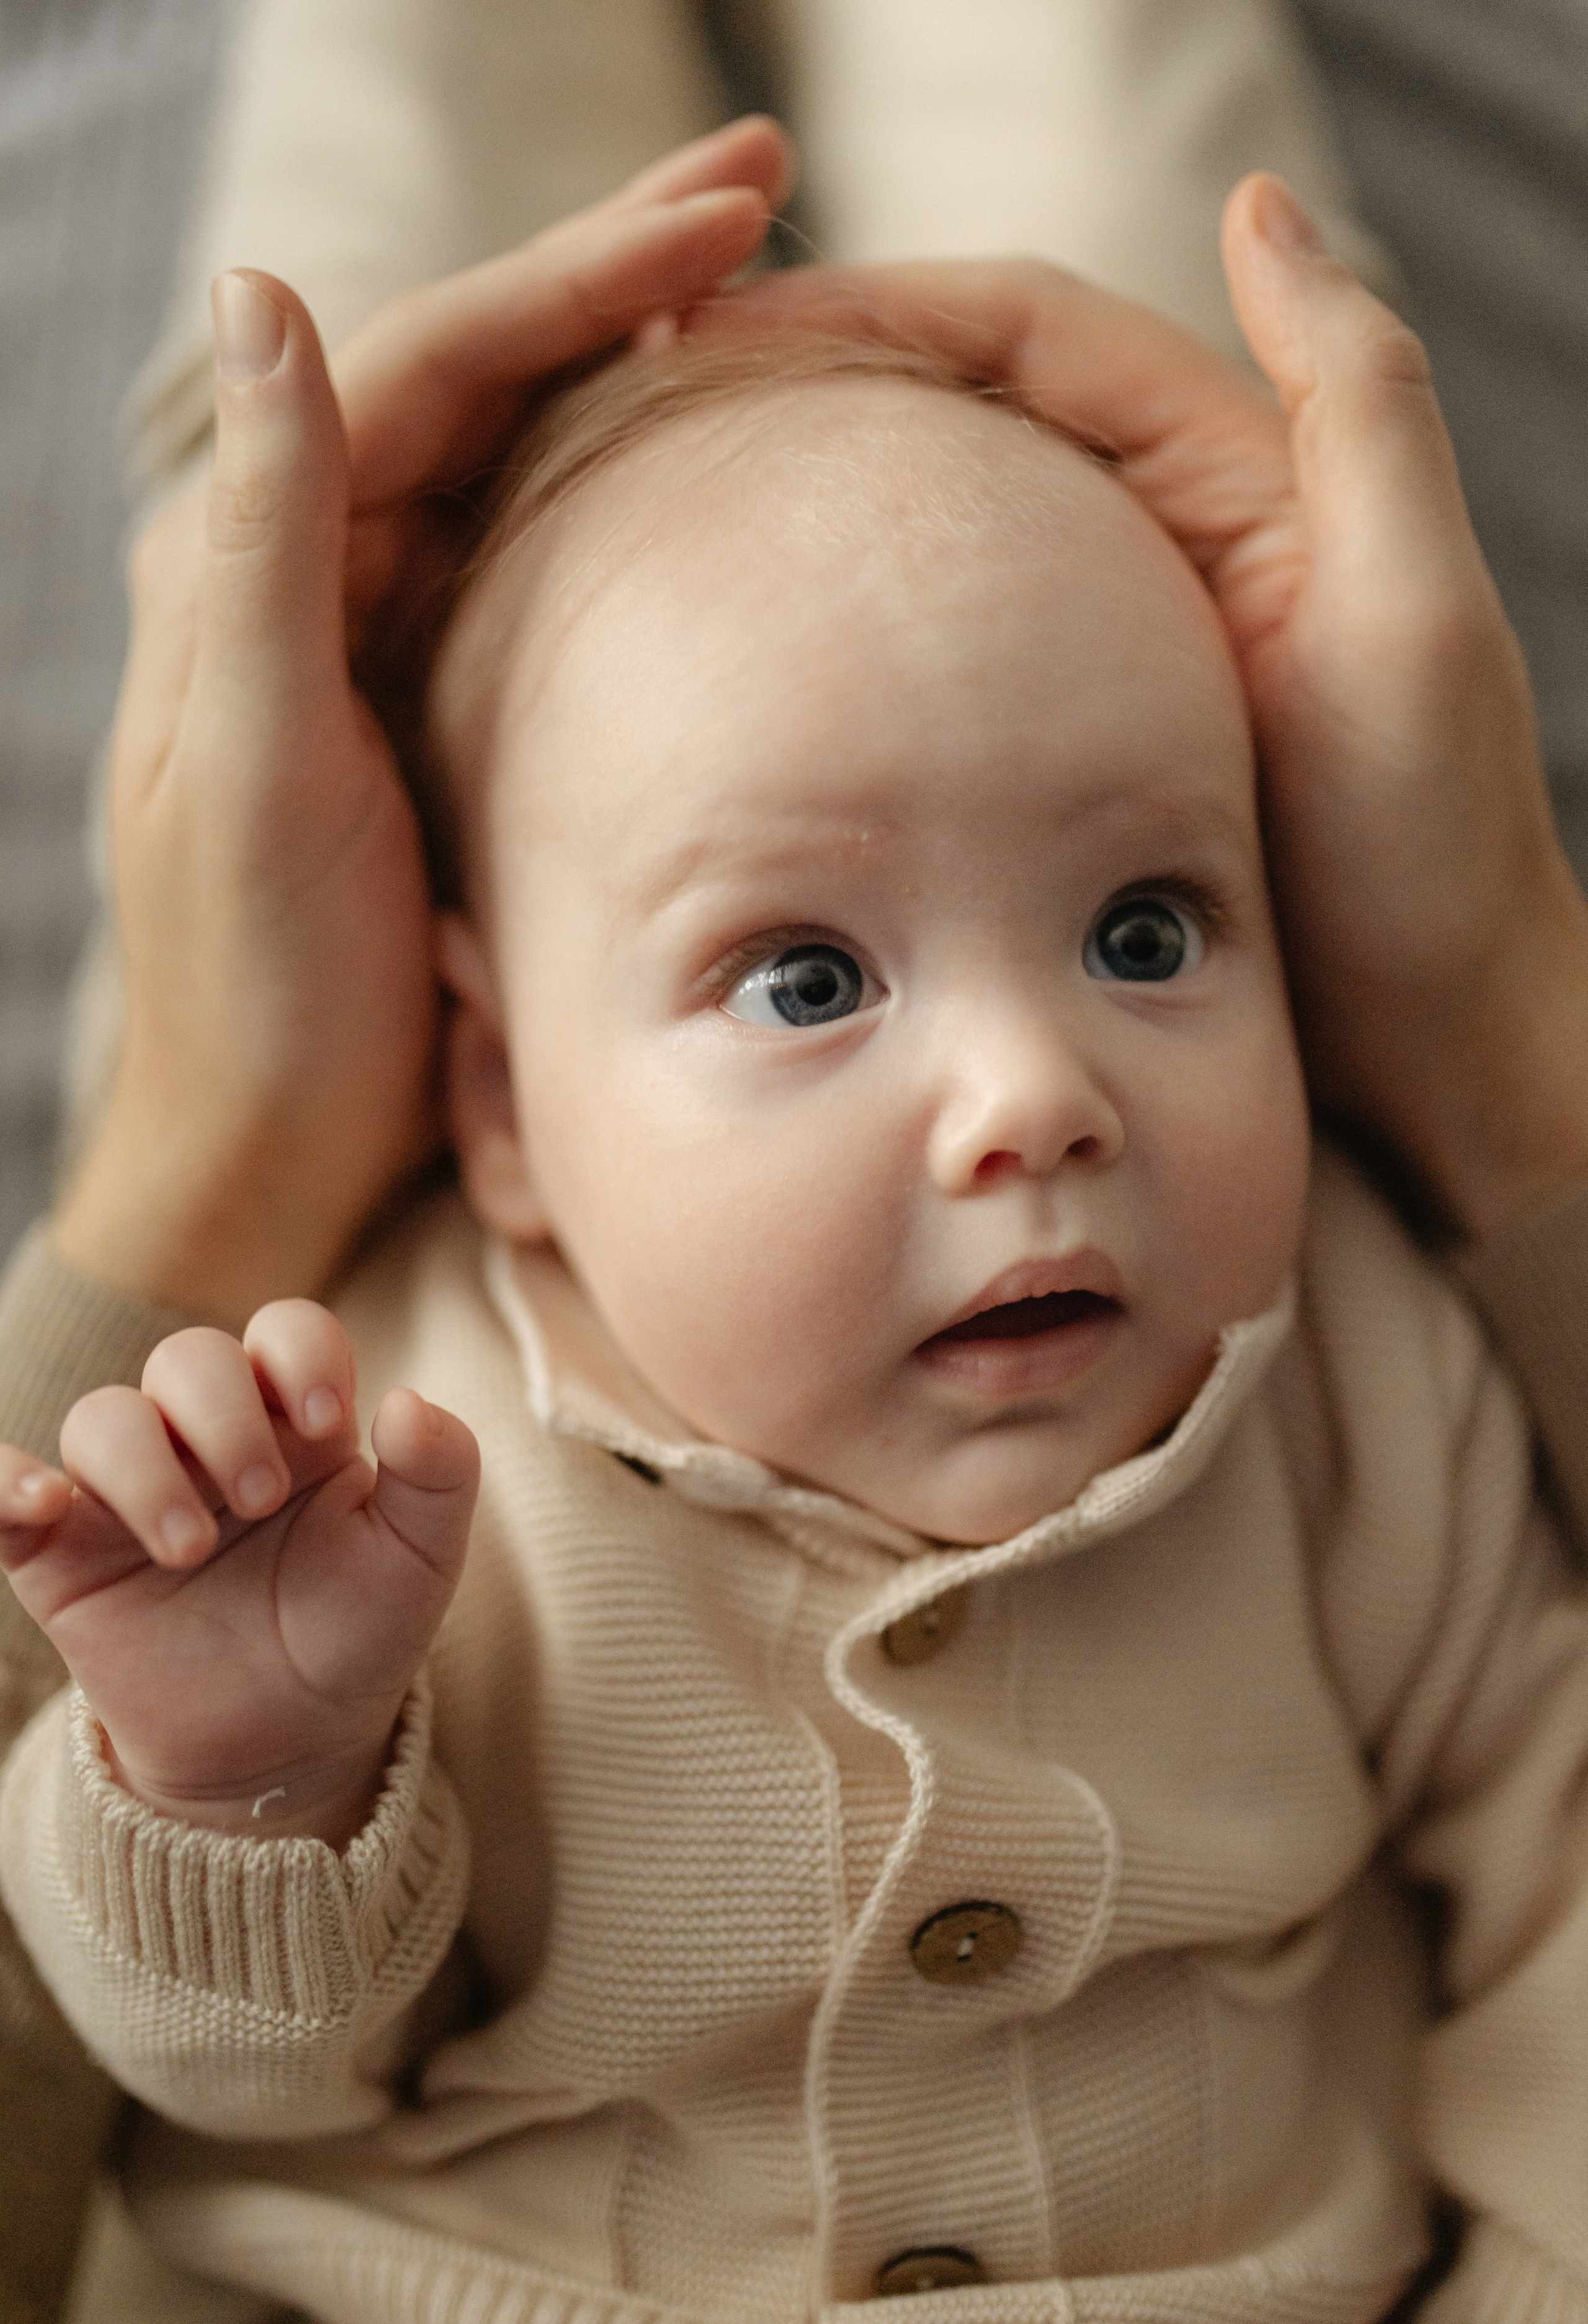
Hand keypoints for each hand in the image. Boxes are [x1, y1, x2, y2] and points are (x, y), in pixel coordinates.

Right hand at [0, 1303, 477, 1848]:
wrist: (286, 1742)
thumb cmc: (355, 1632)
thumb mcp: (420, 1560)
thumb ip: (441, 1474)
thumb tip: (407, 1400)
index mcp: (297, 1420)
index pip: (286, 1330)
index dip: (299, 1354)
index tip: (328, 1422)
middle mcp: (207, 1438)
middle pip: (189, 1357)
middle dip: (223, 1414)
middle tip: (259, 1500)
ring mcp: (129, 1491)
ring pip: (104, 1416)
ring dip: (143, 1467)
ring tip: (190, 1549)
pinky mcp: (61, 1552)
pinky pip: (4, 1491)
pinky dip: (6, 1482)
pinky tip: (42, 1502)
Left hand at [54, 118, 794, 1323]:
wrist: (272, 1148)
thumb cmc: (256, 986)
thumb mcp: (257, 761)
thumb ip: (264, 537)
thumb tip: (261, 291)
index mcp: (258, 559)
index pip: (435, 361)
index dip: (578, 271)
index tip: (725, 208)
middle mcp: (318, 569)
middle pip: (486, 374)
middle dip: (621, 271)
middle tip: (762, 180)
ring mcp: (389, 632)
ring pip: (522, 451)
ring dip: (632, 356)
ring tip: (760, 277)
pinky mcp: (446, 705)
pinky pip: (545, 559)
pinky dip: (629, 489)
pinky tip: (710, 455)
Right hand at [704, 176, 1587, 1241]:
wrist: (1436, 1050)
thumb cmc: (1436, 849)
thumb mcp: (1412, 614)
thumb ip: (1360, 401)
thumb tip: (1258, 202)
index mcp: (1231, 476)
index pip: (1027, 330)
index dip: (878, 302)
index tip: (725, 320)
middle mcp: (1161, 538)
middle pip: (963, 409)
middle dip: (817, 384)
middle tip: (660, 398)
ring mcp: (1106, 647)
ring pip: (940, 531)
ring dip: (819, 508)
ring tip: (673, 514)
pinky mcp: (1068, 756)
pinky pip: (942, 665)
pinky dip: (852, 645)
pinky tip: (758, 674)